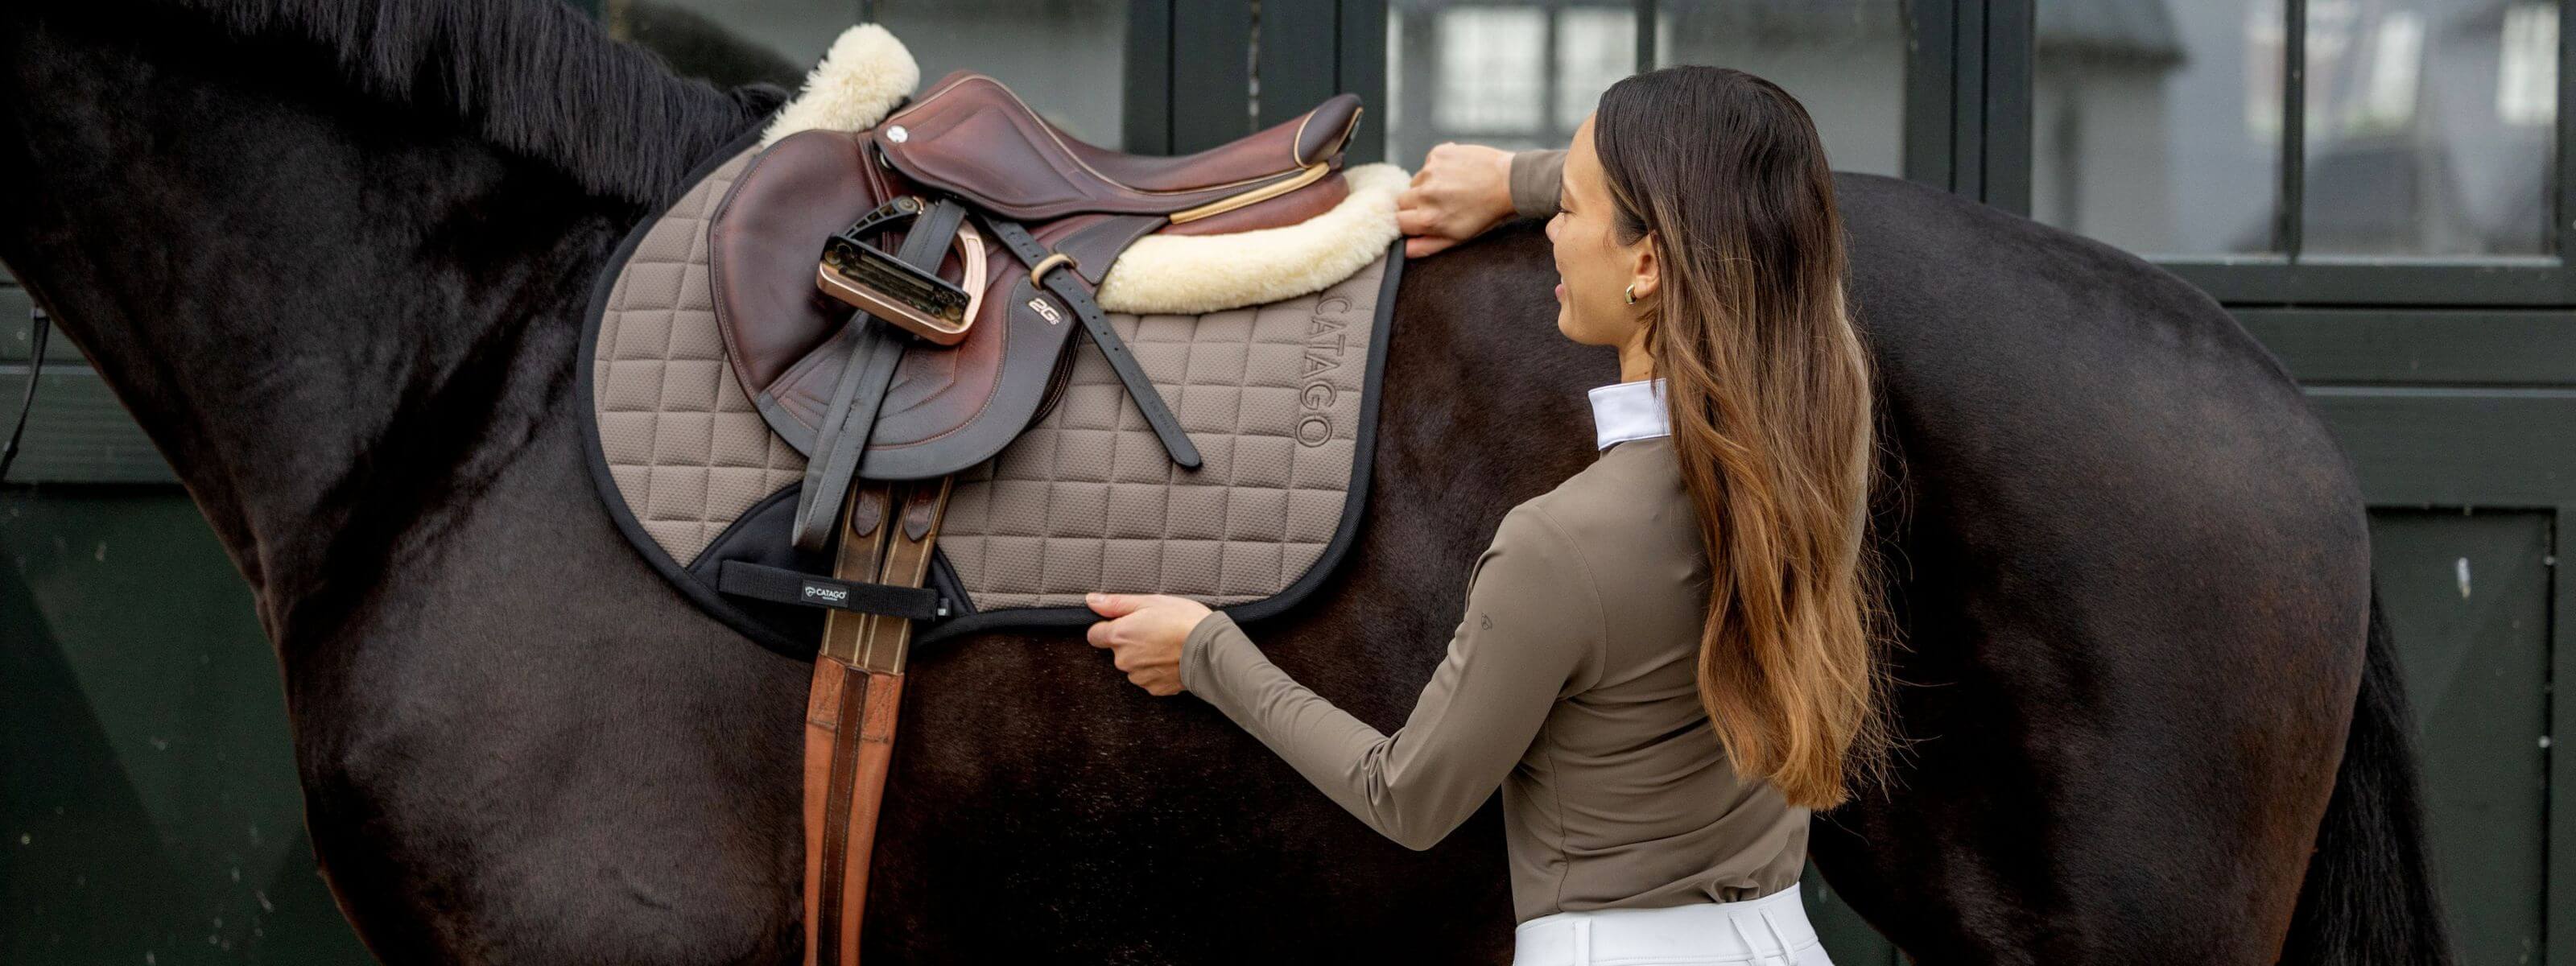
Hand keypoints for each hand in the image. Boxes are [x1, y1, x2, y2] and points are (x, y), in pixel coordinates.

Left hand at [1084, 592, 1212, 696]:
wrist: (1211, 649)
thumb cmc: (1183, 620)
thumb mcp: (1150, 601)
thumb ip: (1116, 603)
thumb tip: (1091, 601)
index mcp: (1119, 636)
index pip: (1094, 635)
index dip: (1108, 627)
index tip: (1125, 623)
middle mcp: (1124, 660)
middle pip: (1117, 650)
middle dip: (1131, 641)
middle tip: (1155, 629)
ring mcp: (1139, 677)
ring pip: (1134, 665)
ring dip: (1144, 656)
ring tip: (1167, 644)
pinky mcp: (1155, 688)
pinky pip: (1149, 677)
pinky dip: (1158, 669)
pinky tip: (1173, 658)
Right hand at [1396, 143, 1516, 258]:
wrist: (1510, 183)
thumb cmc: (1486, 213)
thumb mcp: (1458, 238)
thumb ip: (1426, 246)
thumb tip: (1403, 250)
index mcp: (1428, 219)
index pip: (1398, 221)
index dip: (1407, 221)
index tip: (1419, 220)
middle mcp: (1425, 194)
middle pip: (1402, 200)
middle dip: (1415, 204)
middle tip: (1439, 204)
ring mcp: (1431, 171)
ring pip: (1415, 181)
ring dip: (1426, 186)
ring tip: (1452, 189)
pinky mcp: (1438, 153)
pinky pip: (1427, 163)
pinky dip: (1438, 169)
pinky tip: (1456, 174)